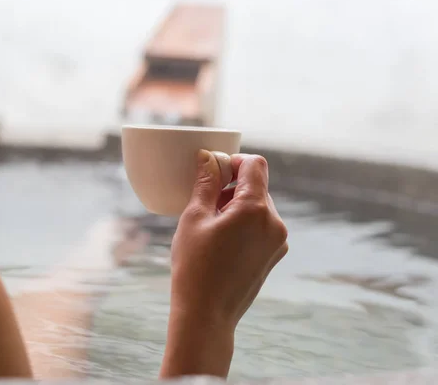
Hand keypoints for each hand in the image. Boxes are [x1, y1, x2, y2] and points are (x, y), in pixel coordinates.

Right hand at [160, 150, 287, 378]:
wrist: (207, 315)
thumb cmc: (195, 267)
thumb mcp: (194, 218)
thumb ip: (206, 183)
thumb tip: (209, 157)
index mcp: (255, 208)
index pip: (255, 164)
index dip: (234, 161)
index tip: (214, 172)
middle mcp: (275, 222)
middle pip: (257, 186)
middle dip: (233, 187)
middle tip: (205, 204)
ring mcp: (278, 241)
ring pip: (259, 207)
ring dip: (238, 206)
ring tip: (211, 227)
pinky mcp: (274, 255)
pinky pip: (262, 227)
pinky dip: (245, 224)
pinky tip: (222, 243)